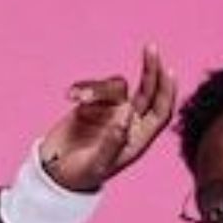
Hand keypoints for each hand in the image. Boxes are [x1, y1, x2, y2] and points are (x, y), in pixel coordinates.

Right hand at [38, 43, 177, 193]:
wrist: (54, 172)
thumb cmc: (80, 174)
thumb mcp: (98, 164)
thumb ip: (114, 141)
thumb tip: (127, 115)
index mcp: (138, 139)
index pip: (160, 112)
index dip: (167, 92)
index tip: (167, 71)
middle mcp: (129, 123)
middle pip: (147, 91)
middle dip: (150, 70)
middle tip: (151, 48)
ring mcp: (111, 112)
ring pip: (116, 87)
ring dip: (98, 89)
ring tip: (78, 99)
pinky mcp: (93, 104)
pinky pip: (95, 87)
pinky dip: (84, 88)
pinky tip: (70, 96)